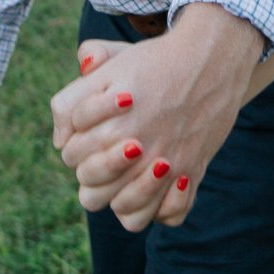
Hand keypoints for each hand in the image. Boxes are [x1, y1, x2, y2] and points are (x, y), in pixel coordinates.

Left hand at [50, 4, 262, 231]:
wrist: (212, 57)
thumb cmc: (155, 61)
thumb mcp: (107, 67)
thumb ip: (71, 100)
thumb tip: (61, 138)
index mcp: (109, 128)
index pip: (71, 158)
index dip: (78, 144)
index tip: (97, 126)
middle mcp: (137, 153)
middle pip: (92, 193)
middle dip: (96, 172)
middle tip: (117, 147)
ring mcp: (167, 167)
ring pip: (127, 212)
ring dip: (123, 196)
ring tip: (134, 171)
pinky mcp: (193, 172)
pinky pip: (170, 215)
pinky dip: (163, 208)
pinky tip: (162, 185)